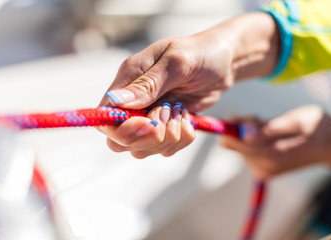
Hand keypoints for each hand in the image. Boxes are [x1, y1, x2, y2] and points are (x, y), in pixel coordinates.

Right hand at [98, 13, 279, 157]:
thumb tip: (116, 101)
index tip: (150, 124)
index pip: (106, 115)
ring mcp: (149, 117)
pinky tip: (189, 120)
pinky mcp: (165, 128)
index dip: (121, 129)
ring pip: (142, 149)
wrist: (223, 63)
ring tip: (183, 114)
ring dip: (168, 139)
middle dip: (147, 138)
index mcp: (129, 79)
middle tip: (172, 118)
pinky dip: (180, 140)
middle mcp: (134, 101)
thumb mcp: (177, 63)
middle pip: (120, 140)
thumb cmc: (200, 53)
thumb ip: (148, 84)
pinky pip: (164, 149)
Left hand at [221, 105, 330, 178]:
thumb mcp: (295, 121)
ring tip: (269, 126)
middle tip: (257, 118)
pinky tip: (268, 134)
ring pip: (239, 145)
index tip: (233, 117)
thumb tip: (244, 134)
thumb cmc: (315, 128)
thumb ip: (268, 129)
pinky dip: (253, 139)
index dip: (230, 127)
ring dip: (248, 132)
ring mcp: (262, 170)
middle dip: (241, 127)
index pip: (232, 143)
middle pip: (232, 143)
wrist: (330, 146)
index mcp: (271, 155)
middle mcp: (263, 166)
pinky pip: (246, 149)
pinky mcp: (261, 169)